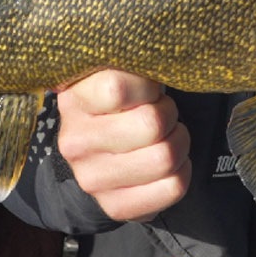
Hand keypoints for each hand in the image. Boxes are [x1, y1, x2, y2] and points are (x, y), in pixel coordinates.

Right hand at [55, 69, 190, 220]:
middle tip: (162, 112)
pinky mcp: (114, 206)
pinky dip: (182, 172)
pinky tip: (170, 164)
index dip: (147, 85)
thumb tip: (160, 51)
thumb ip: (129, 62)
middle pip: (151, 123)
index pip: (117, 88)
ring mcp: (92, 179)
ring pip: (166, 156)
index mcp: (73, 101)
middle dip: (169, 113)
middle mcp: (75, 143)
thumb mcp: (112, 73)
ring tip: (167, 135)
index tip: (148, 88)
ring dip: (179, 142)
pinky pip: (173, 187)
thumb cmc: (116, 104)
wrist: (96, 153)